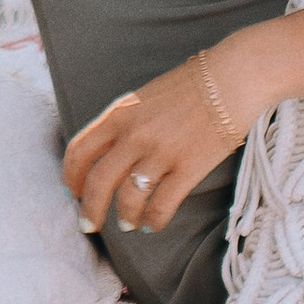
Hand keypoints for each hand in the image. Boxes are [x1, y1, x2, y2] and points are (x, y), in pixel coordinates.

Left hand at [62, 42, 259, 240]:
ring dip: (124, 218)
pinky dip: (153, 221)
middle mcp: (134, 134)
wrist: (232, 78)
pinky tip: (152, 225)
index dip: (71, 177)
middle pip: (98, 181)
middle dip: (89, 210)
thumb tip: (108, 154)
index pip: (79, 150)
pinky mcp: (188, 167)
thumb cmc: (190, 86)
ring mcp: (161, 152)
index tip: (72, 192)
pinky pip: (162, 205)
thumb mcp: (143, 97)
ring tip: (128, 224)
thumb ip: (123, 124)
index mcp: (119, 114)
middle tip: (89, 225)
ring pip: (128, 198)